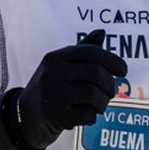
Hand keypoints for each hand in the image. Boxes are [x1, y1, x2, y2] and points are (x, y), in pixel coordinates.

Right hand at [15, 30, 127, 149]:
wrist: (25, 116)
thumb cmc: (51, 87)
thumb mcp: (62, 65)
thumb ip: (83, 50)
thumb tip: (102, 32)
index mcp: (55, 57)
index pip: (92, 53)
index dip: (113, 60)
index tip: (123, 71)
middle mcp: (52, 73)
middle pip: (97, 74)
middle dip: (110, 85)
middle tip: (110, 93)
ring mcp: (52, 94)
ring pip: (94, 95)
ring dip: (103, 103)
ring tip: (99, 106)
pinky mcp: (54, 115)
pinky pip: (86, 115)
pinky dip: (92, 117)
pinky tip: (86, 116)